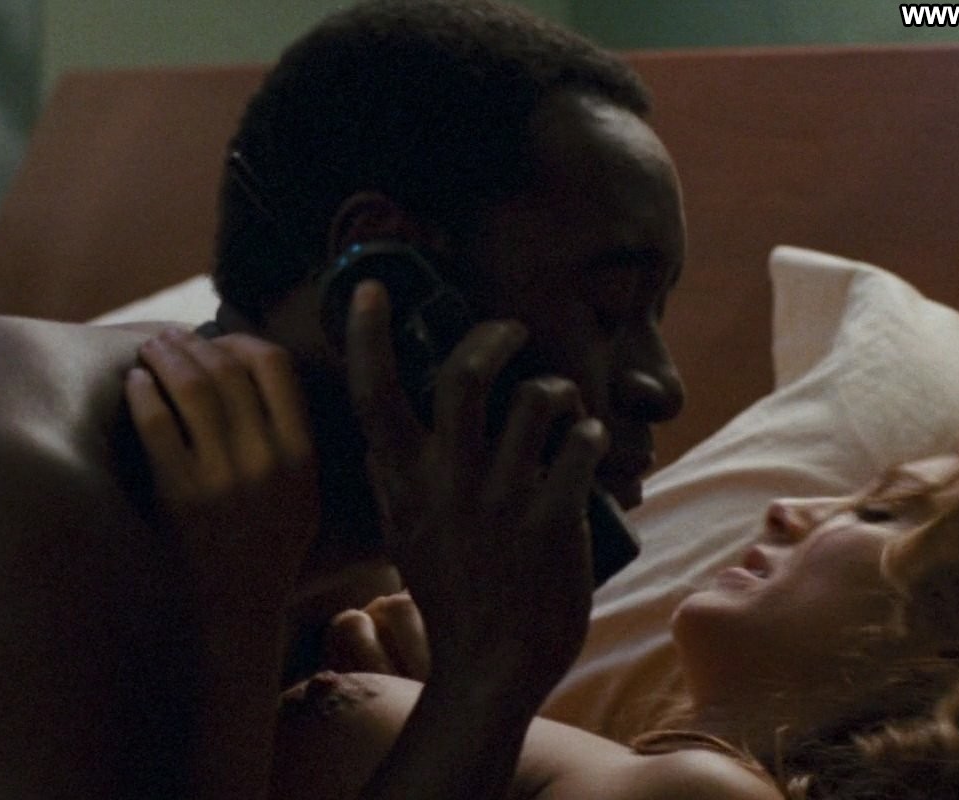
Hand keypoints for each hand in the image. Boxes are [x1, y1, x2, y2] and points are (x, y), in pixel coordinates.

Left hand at [127, 328, 319, 605]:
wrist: (239, 611)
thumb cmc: (266, 545)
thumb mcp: (301, 492)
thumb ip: (287, 434)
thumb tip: (249, 361)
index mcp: (301, 455)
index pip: (276, 366)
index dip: (241, 341)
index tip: (218, 342)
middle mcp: (267, 462)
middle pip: (227, 370)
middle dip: (192, 344)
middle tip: (168, 338)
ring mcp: (223, 479)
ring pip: (192, 389)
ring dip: (165, 358)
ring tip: (148, 352)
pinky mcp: (180, 498)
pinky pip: (158, 426)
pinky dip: (143, 395)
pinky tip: (134, 385)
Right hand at [345, 281, 605, 693]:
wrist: (493, 666)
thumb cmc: (452, 599)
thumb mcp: (405, 538)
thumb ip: (393, 484)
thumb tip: (377, 438)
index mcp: (406, 483)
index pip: (374, 393)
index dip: (368, 334)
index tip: (370, 288)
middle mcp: (450, 483)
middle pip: (465, 376)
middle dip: (494, 336)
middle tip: (511, 330)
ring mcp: (503, 500)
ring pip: (536, 400)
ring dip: (556, 386)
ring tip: (561, 402)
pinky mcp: (554, 518)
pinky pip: (580, 444)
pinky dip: (590, 432)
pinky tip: (588, 444)